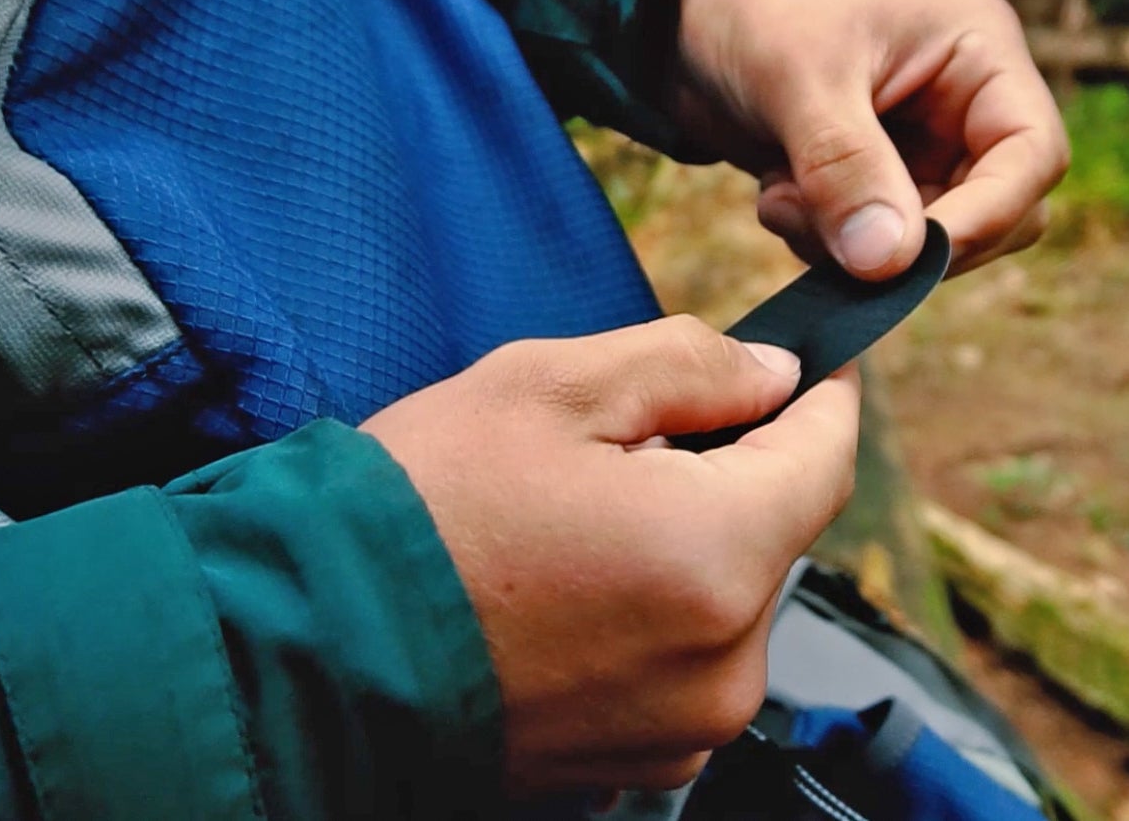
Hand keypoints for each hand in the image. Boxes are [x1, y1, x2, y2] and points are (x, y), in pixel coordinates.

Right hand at [358, 316, 858, 794]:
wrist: (303, 647)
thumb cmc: (413, 513)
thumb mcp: (551, 387)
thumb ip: (689, 366)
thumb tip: (773, 377)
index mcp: (716, 556)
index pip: (826, 461)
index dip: (823, 400)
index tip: (815, 366)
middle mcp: (722, 662)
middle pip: (770, 533)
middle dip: (720, 475)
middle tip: (619, 444)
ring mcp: (680, 726)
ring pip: (724, 600)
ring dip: (680, 548)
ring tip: (565, 526)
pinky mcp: (633, 763)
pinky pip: (677, 665)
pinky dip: (643, 618)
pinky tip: (558, 591)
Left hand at [671, 0, 1068, 279]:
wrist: (677, 6)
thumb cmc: (753, 4)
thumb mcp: (800, 78)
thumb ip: (847, 168)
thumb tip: (892, 263)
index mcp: (979, 50)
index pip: (1032, 153)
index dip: (987, 216)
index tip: (910, 258)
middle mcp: (964, 102)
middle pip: (994, 213)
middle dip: (909, 241)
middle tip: (823, 227)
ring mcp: (921, 146)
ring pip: (927, 242)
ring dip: (854, 248)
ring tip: (781, 198)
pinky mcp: (872, 180)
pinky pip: (876, 245)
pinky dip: (826, 243)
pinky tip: (774, 197)